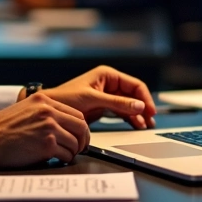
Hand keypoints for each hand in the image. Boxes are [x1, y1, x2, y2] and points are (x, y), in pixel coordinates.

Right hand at [0, 93, 89, 166]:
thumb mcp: (24, 108)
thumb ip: (43, 112)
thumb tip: (61, 123)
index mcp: (44, 101)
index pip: (76, 113)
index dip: (81, 127)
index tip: (80, 135)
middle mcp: (48, 112)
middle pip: (81, 126)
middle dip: (83, 139)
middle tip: (80, 147)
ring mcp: (49, 128)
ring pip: (75, 141)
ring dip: (73, 151)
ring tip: (66, 154)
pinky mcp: (46, 145)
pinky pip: (66, 154)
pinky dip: (65, 159)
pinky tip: (58, 159)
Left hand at [41, 65, 156, 128]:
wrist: (51, 111)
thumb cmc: (66, 99)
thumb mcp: (93, 99)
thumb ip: (117, 103)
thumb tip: (139, 106)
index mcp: (108, 75)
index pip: (134, 85)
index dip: (144, 98)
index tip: (150, 111)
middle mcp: (110, 84)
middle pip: (134, 95)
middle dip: (143, 108)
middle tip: (150, 121)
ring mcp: (108, 96)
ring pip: (130, 105)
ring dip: (138, 115)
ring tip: (144, 126)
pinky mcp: (104, 107)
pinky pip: (122, 112)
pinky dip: (130, 118)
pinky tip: (135, 125)